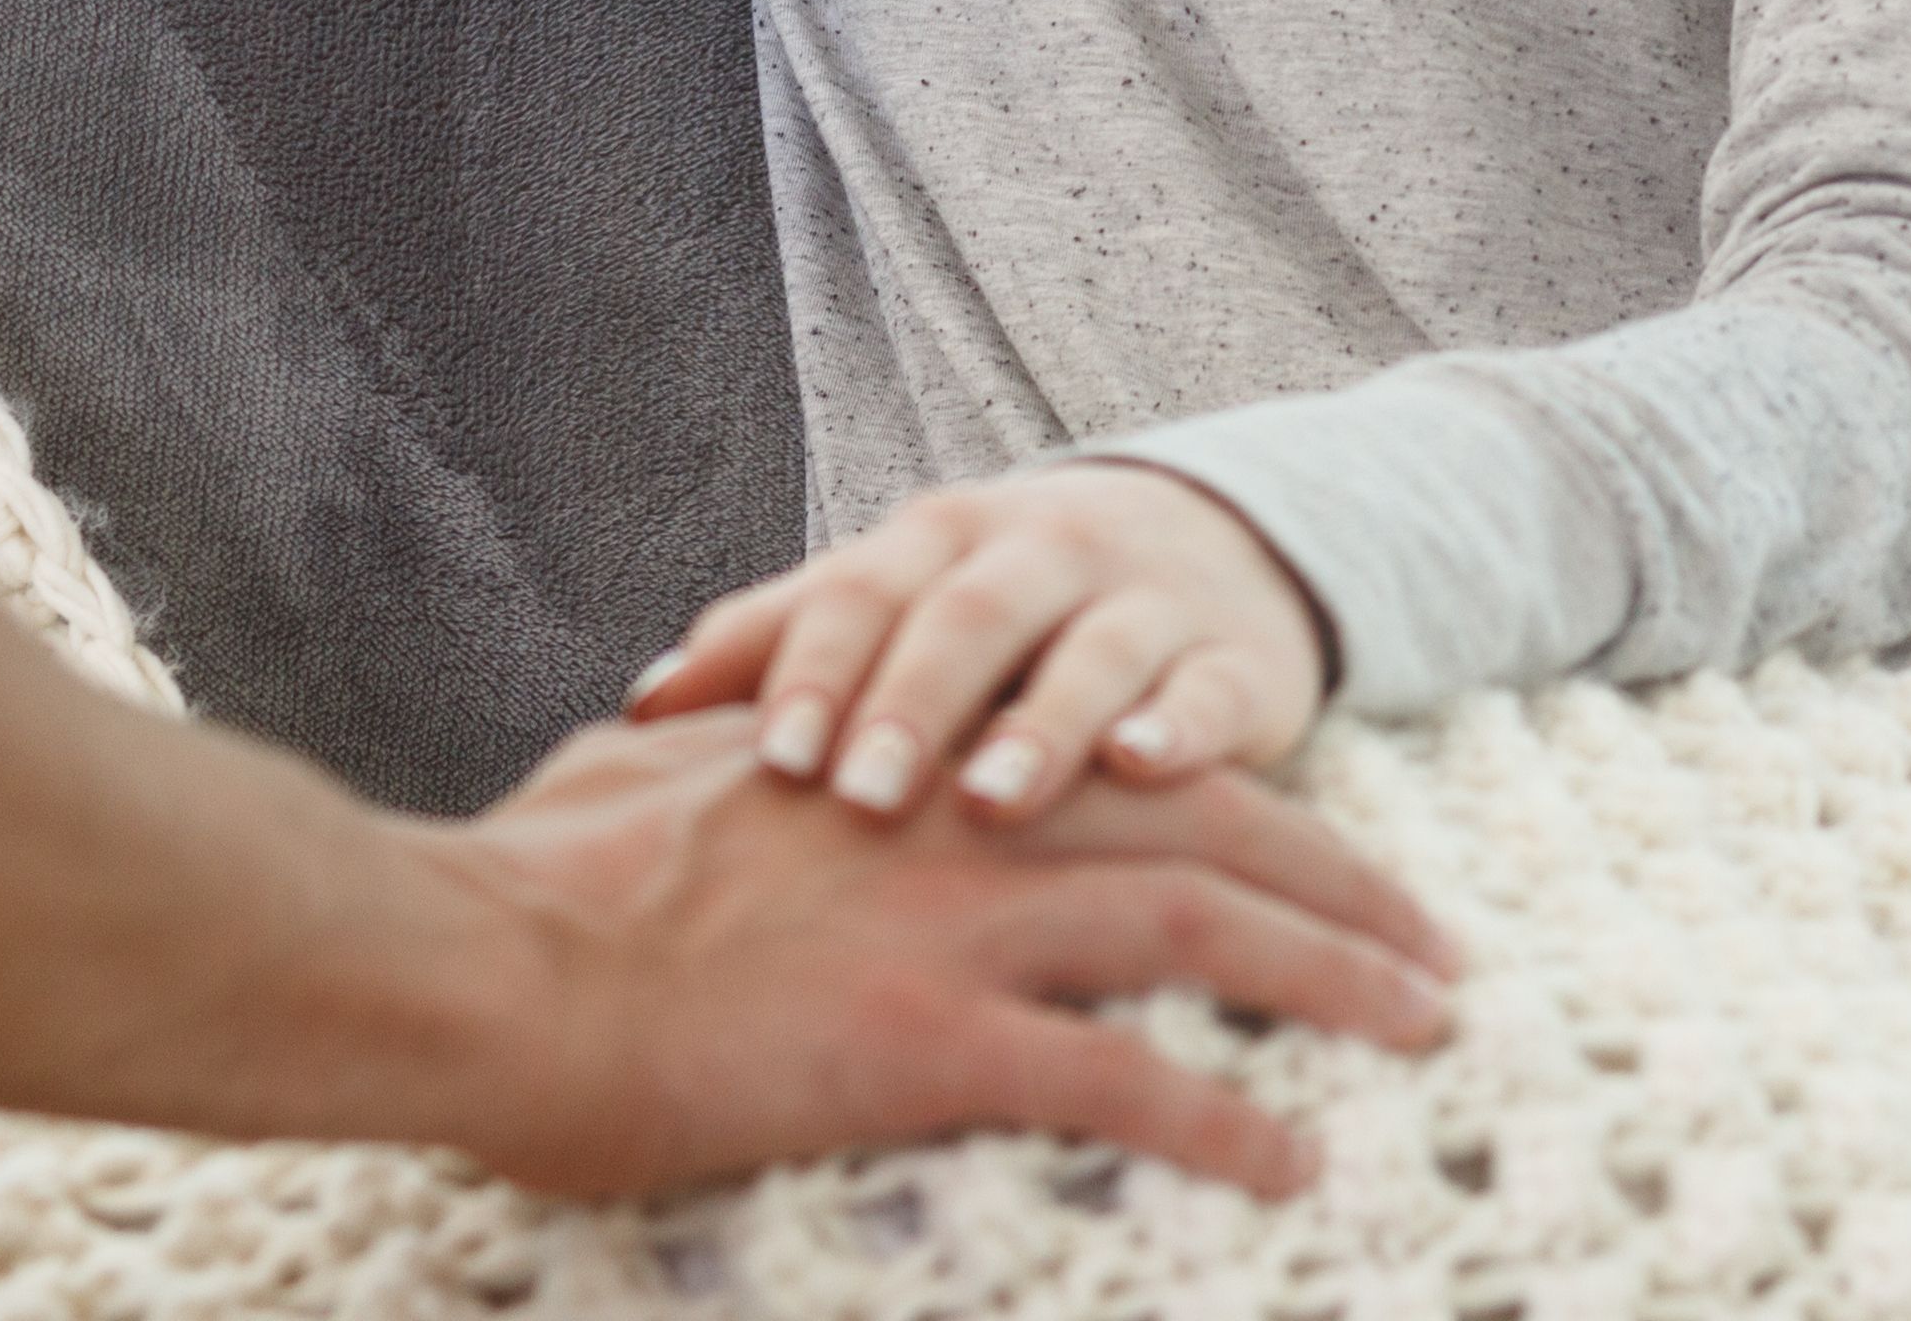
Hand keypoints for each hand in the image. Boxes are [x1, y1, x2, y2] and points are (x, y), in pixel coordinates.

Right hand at [431, 707, 1449, 1198]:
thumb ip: (723, 764)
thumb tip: (704, 751)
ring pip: (1195, 920)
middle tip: (1432, 943)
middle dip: (1336, 878)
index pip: (1109, 754)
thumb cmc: (532, 888)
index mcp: (897, 759)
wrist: (479, 962)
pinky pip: (1117, 1078)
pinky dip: (1222, 1116)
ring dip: (1331, 971)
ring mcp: (944, 923)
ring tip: (1426, 1024)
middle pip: (1196, 821)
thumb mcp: (648, 782)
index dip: (1228, 795)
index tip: (1313, 842)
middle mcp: (947, 820)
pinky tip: (1293, 1160)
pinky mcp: (920, 1038)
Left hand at [630, 462, 1333, 826]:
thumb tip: (635, 705)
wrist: (1209, 544)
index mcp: (938, 541)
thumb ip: (776, 639)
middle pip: (968, 616)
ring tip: (994, 799)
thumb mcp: (895, 596)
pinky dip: (1182, 725)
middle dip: (913, 703)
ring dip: (1043, 723)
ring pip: (1093, 651)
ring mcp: (1146, 602)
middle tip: (861, 793)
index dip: (816, 670)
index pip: (863, 592)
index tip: (770, 759)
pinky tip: (1145, 765)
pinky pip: (1214, 688)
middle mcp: (1040, 555)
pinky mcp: (1240, 660)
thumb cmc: (1005, 603)